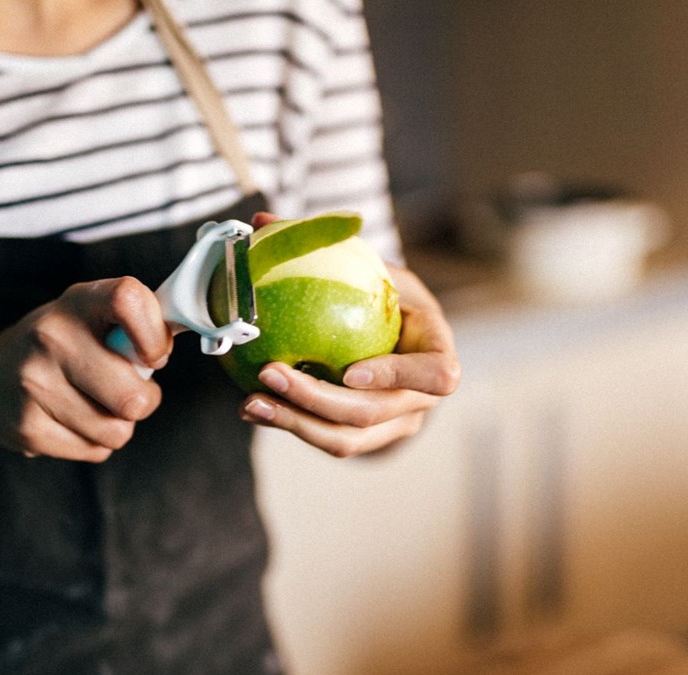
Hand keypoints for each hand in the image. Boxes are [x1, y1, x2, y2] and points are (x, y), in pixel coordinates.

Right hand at [0, 277, 171, 461]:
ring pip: (117, 430)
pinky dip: (92, 442)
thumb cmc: (57, 348)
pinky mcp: (27, 427)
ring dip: (116, 424)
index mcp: (77, 301)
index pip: (130, 300)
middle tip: (128, 390)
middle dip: (144, 401)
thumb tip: (174, 341)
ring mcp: (34, 383)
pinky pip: (95, 450)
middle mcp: (51, 336)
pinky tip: (69, 420)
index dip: (155, 336)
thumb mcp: (88, 317)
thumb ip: (134, 323)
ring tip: (92, 404)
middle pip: (134, 396)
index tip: (153, 355)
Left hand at [239, 261, 460, 457]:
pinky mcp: (365, 439)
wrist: (396, 335)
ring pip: (347, 439)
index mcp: (436, 352)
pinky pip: (327, 440)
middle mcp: (420, 398)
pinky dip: (291, 425)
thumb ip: (327, 246)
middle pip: (373, 413)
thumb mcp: (370, 266)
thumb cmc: (383, 294)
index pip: (437, 375)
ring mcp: (394, 425)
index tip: (350, 371)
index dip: (398, 377)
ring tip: (251, 403)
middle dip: (319, 400)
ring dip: (296, 423)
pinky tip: (252, 407)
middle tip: (270, 374)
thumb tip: (262, 220)